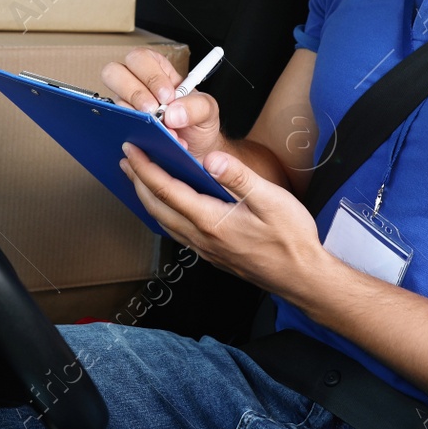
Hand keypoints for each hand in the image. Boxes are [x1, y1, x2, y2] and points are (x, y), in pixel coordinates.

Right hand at [101, 47, 223, 159]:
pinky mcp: (124, 126)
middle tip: (154, 110)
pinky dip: (135, 133)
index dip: (151, 75)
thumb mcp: (208, 110)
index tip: (168, 96)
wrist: (196, 151)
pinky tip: (152, 140)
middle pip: (114, 72)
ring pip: (114, 100)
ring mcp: (127, 105)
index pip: (141, 58)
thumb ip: (197, 106)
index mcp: (158, 71)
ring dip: (136, 116)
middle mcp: (137, 85)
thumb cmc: (198, 124)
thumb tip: (171, 113)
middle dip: (135, 92)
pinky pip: (118, 125)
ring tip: (158, 129)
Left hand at [119, 142, 326, 297]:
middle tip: (125, 160)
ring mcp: (205, 249)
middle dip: (137, 181)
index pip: (167, 190)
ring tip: (138, 179)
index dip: (146, 168)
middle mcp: (202, 237)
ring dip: (147, 198)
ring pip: (164, 221)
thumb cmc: (291, 240)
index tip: (132, 150)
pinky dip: (163, 213)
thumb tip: (212, 158)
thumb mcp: (272, 200)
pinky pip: (177, 231)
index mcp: (212, 220)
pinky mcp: (212, 254)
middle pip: (157, 207)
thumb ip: (239, 177)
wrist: (302, 278)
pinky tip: (168, 205)